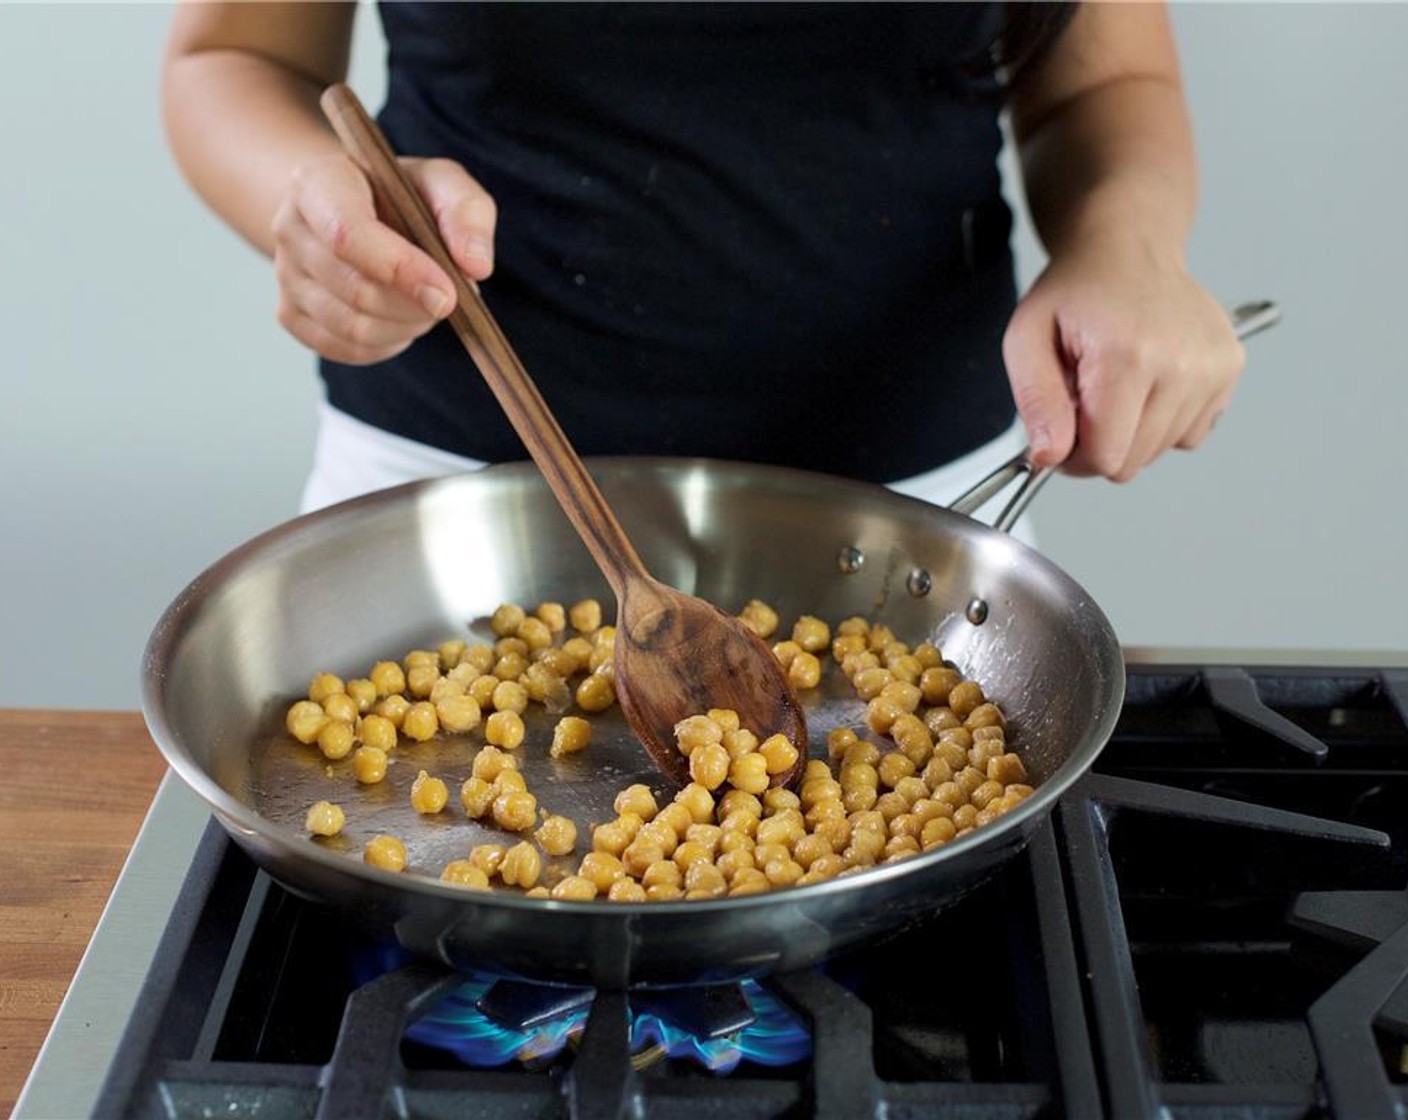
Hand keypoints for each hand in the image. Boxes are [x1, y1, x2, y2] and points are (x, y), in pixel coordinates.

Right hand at [271, 153, 496, 363]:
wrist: (358, 210)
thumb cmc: (403, 195)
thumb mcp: (443, 184)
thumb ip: (466, 214)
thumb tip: (475, 266)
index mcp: (318, 182)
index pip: (347, 234)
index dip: (401, 271)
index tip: (447, 294)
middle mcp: (289, 228)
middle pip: (356, 290)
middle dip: (414, 305)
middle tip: (446, 296)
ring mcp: (285, 275)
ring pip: (353, 328)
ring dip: (405, 326)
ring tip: (424, 303)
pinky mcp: (292, 315)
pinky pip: (347, 349)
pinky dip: (388, 342)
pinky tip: (401, 318)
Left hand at [1001, 233, 1244, 480]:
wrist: (1127, 250)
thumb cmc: (1075, 293)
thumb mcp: (1026, 340)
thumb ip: (1035, 403)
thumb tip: (1049, 456)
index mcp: (1127, 354)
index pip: (1105, 457)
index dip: (1073, 457)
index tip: (1062, 431)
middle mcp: (1181, 363)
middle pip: (1133, 461)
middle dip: (1100, 444)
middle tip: (1086, 400)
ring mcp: (1213, 366)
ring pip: (1162, 450)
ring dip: (1132, 430)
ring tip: (1116, 383)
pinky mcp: (1230, 368)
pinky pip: (1191, 433)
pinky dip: (1164, 421)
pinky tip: (1147, 383)